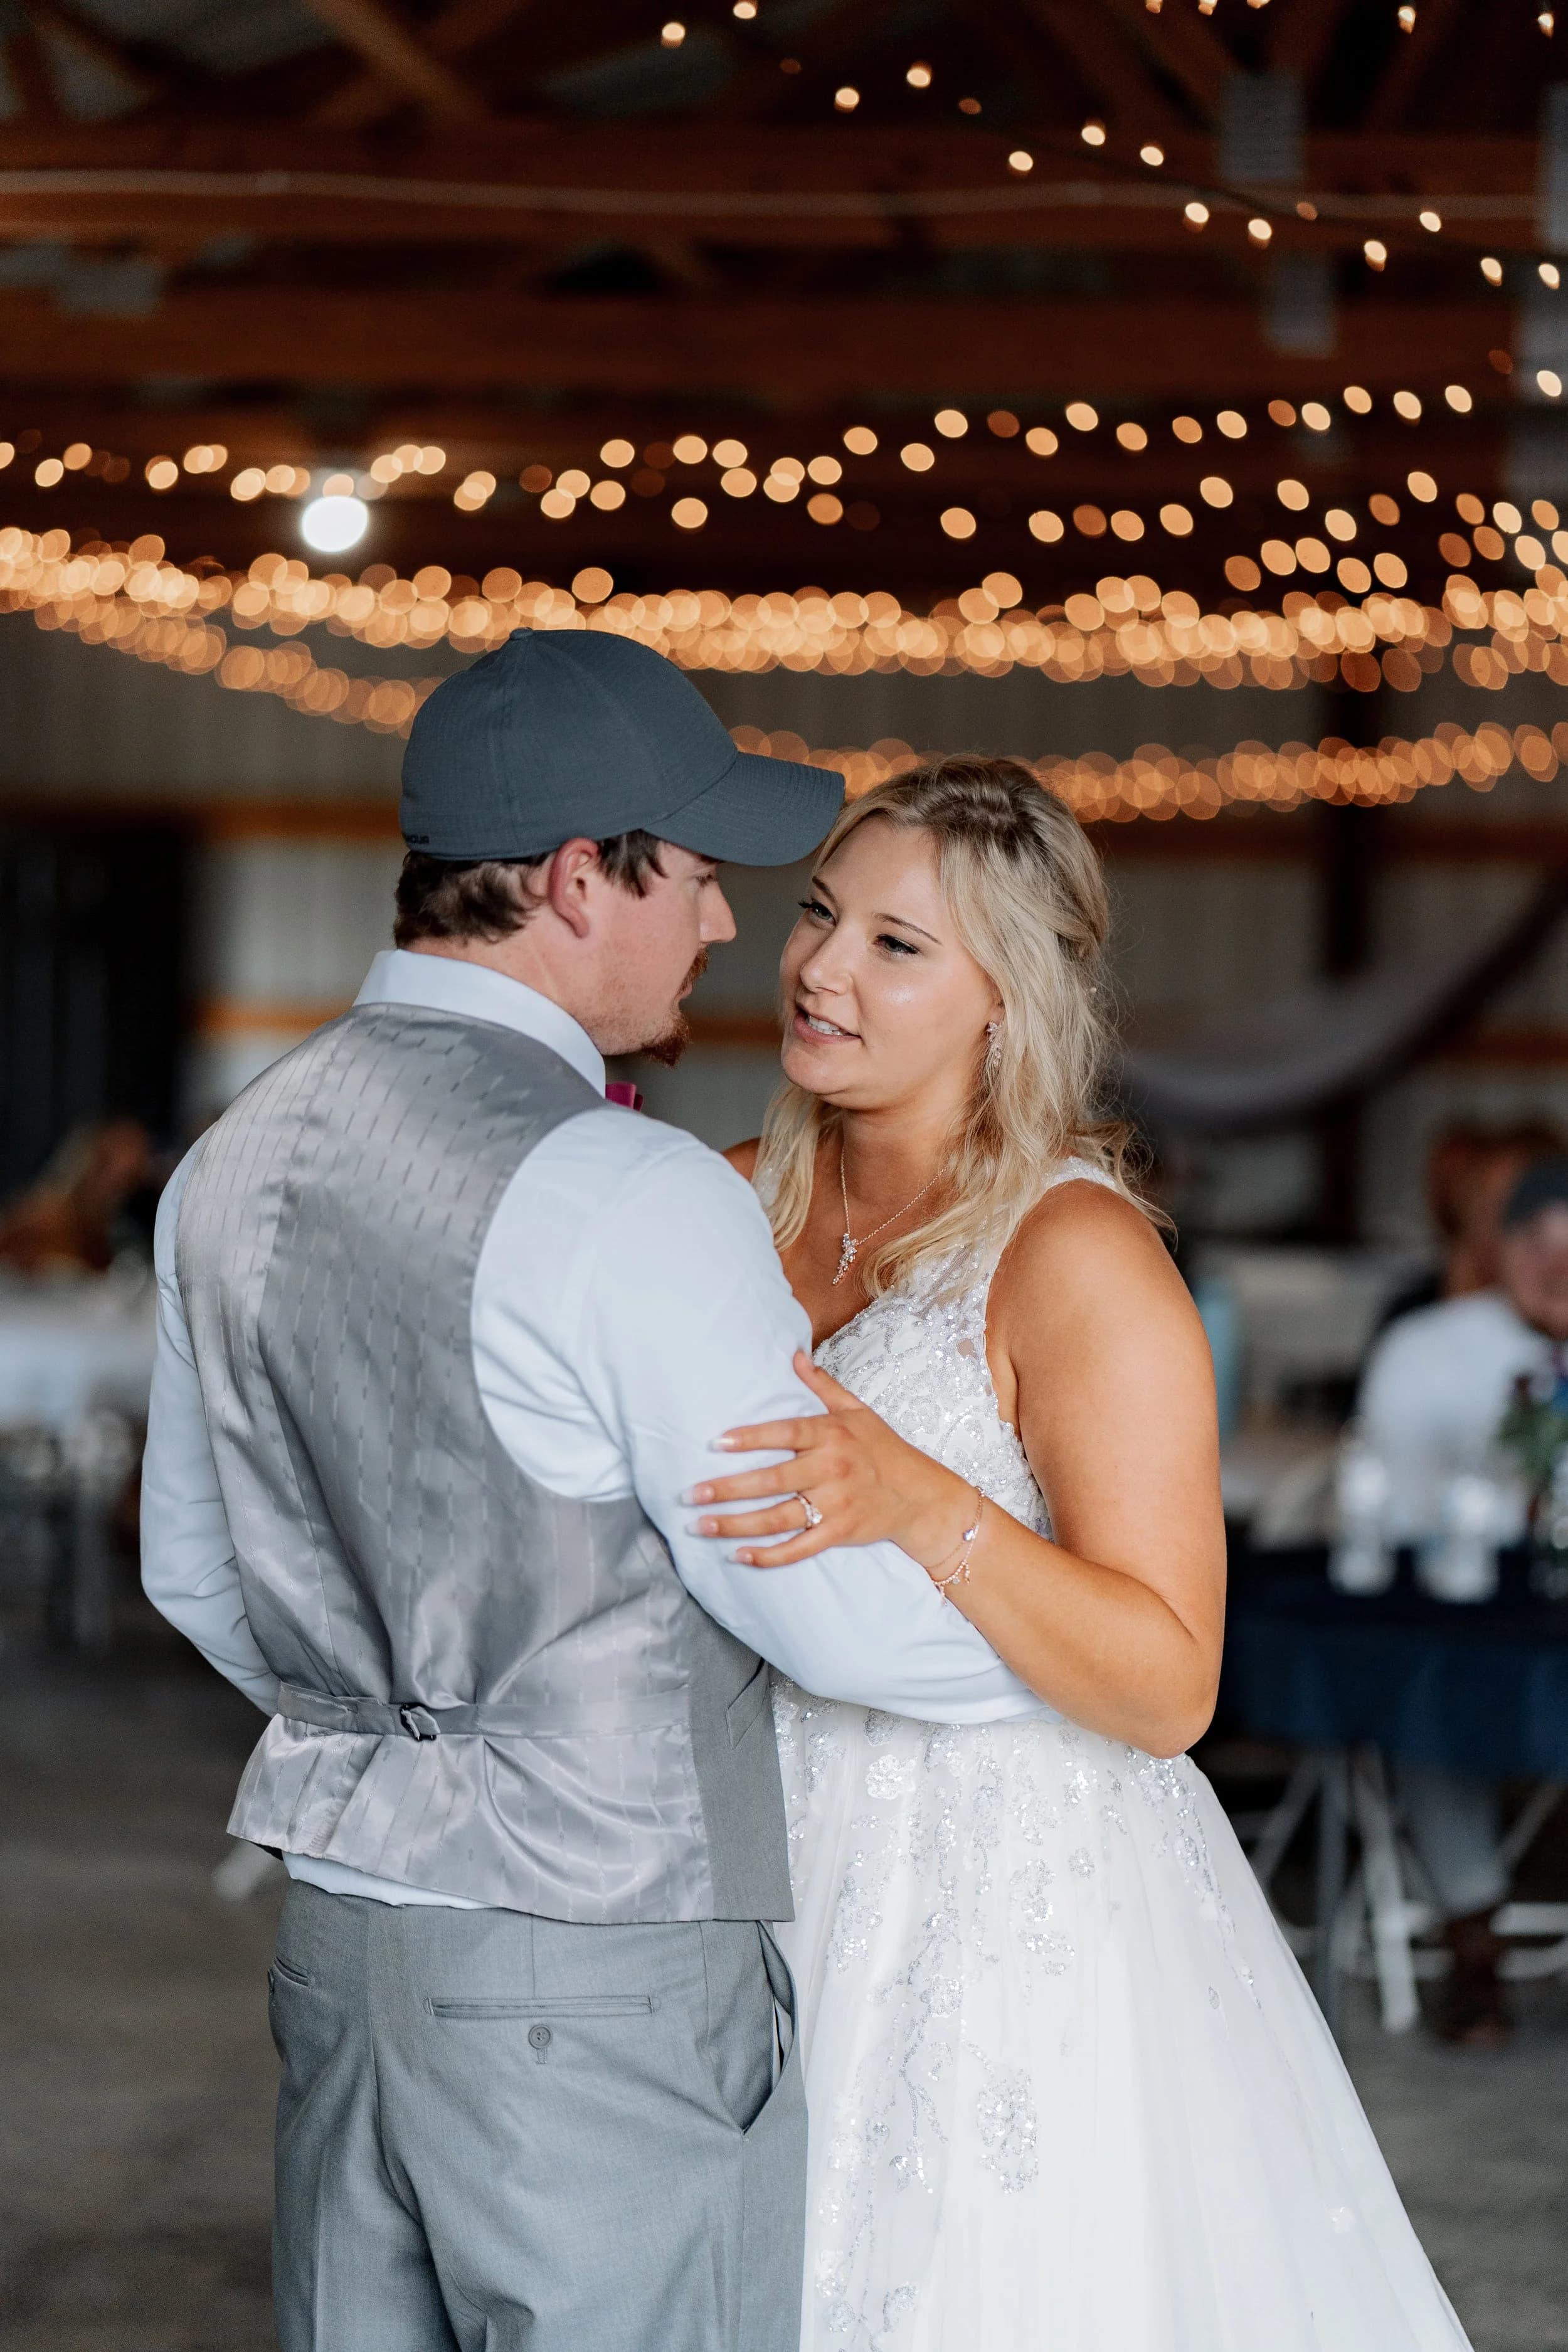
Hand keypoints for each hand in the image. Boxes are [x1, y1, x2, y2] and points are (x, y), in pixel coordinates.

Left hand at [689, 1352, 977, 1568]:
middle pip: (772, 1481)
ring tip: (700, 1525)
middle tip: (691, 1494)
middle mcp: (832, 1469)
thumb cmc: (884, 1449)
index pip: (785, 1433)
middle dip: (728, 1489)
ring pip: (778, 1518)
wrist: (921, 1496)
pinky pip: (799, 1548)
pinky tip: (739, 1556)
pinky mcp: (839, 1533)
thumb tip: (794, 1354)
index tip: (717, 1442)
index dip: (751, 1438)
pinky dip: (769, 1556)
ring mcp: (836, 1504)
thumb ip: (822, 1386)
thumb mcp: (858, 1411)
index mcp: (832, 1435)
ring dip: (736, 1525)